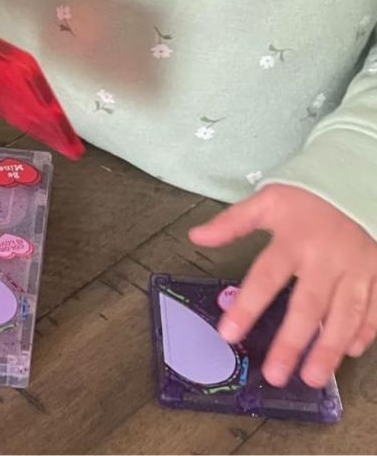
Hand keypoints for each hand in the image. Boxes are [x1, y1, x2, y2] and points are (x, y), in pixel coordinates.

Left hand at [190, 184, 376, 387]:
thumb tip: (196, 237)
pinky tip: (352, 352)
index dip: (246, 307)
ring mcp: (357, 267)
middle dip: (291, 344)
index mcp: (294, 240)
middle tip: (275, 374)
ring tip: (312, 376)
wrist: (356, 177)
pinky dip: (366, 331)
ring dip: (329, 348)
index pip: (265, 278)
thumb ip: (232, 222)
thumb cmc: (307, 195)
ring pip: (345, 315)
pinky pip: (375, 306)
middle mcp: (326, 258)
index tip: (228, 334)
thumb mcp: (267, 201)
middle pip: (307, 306)